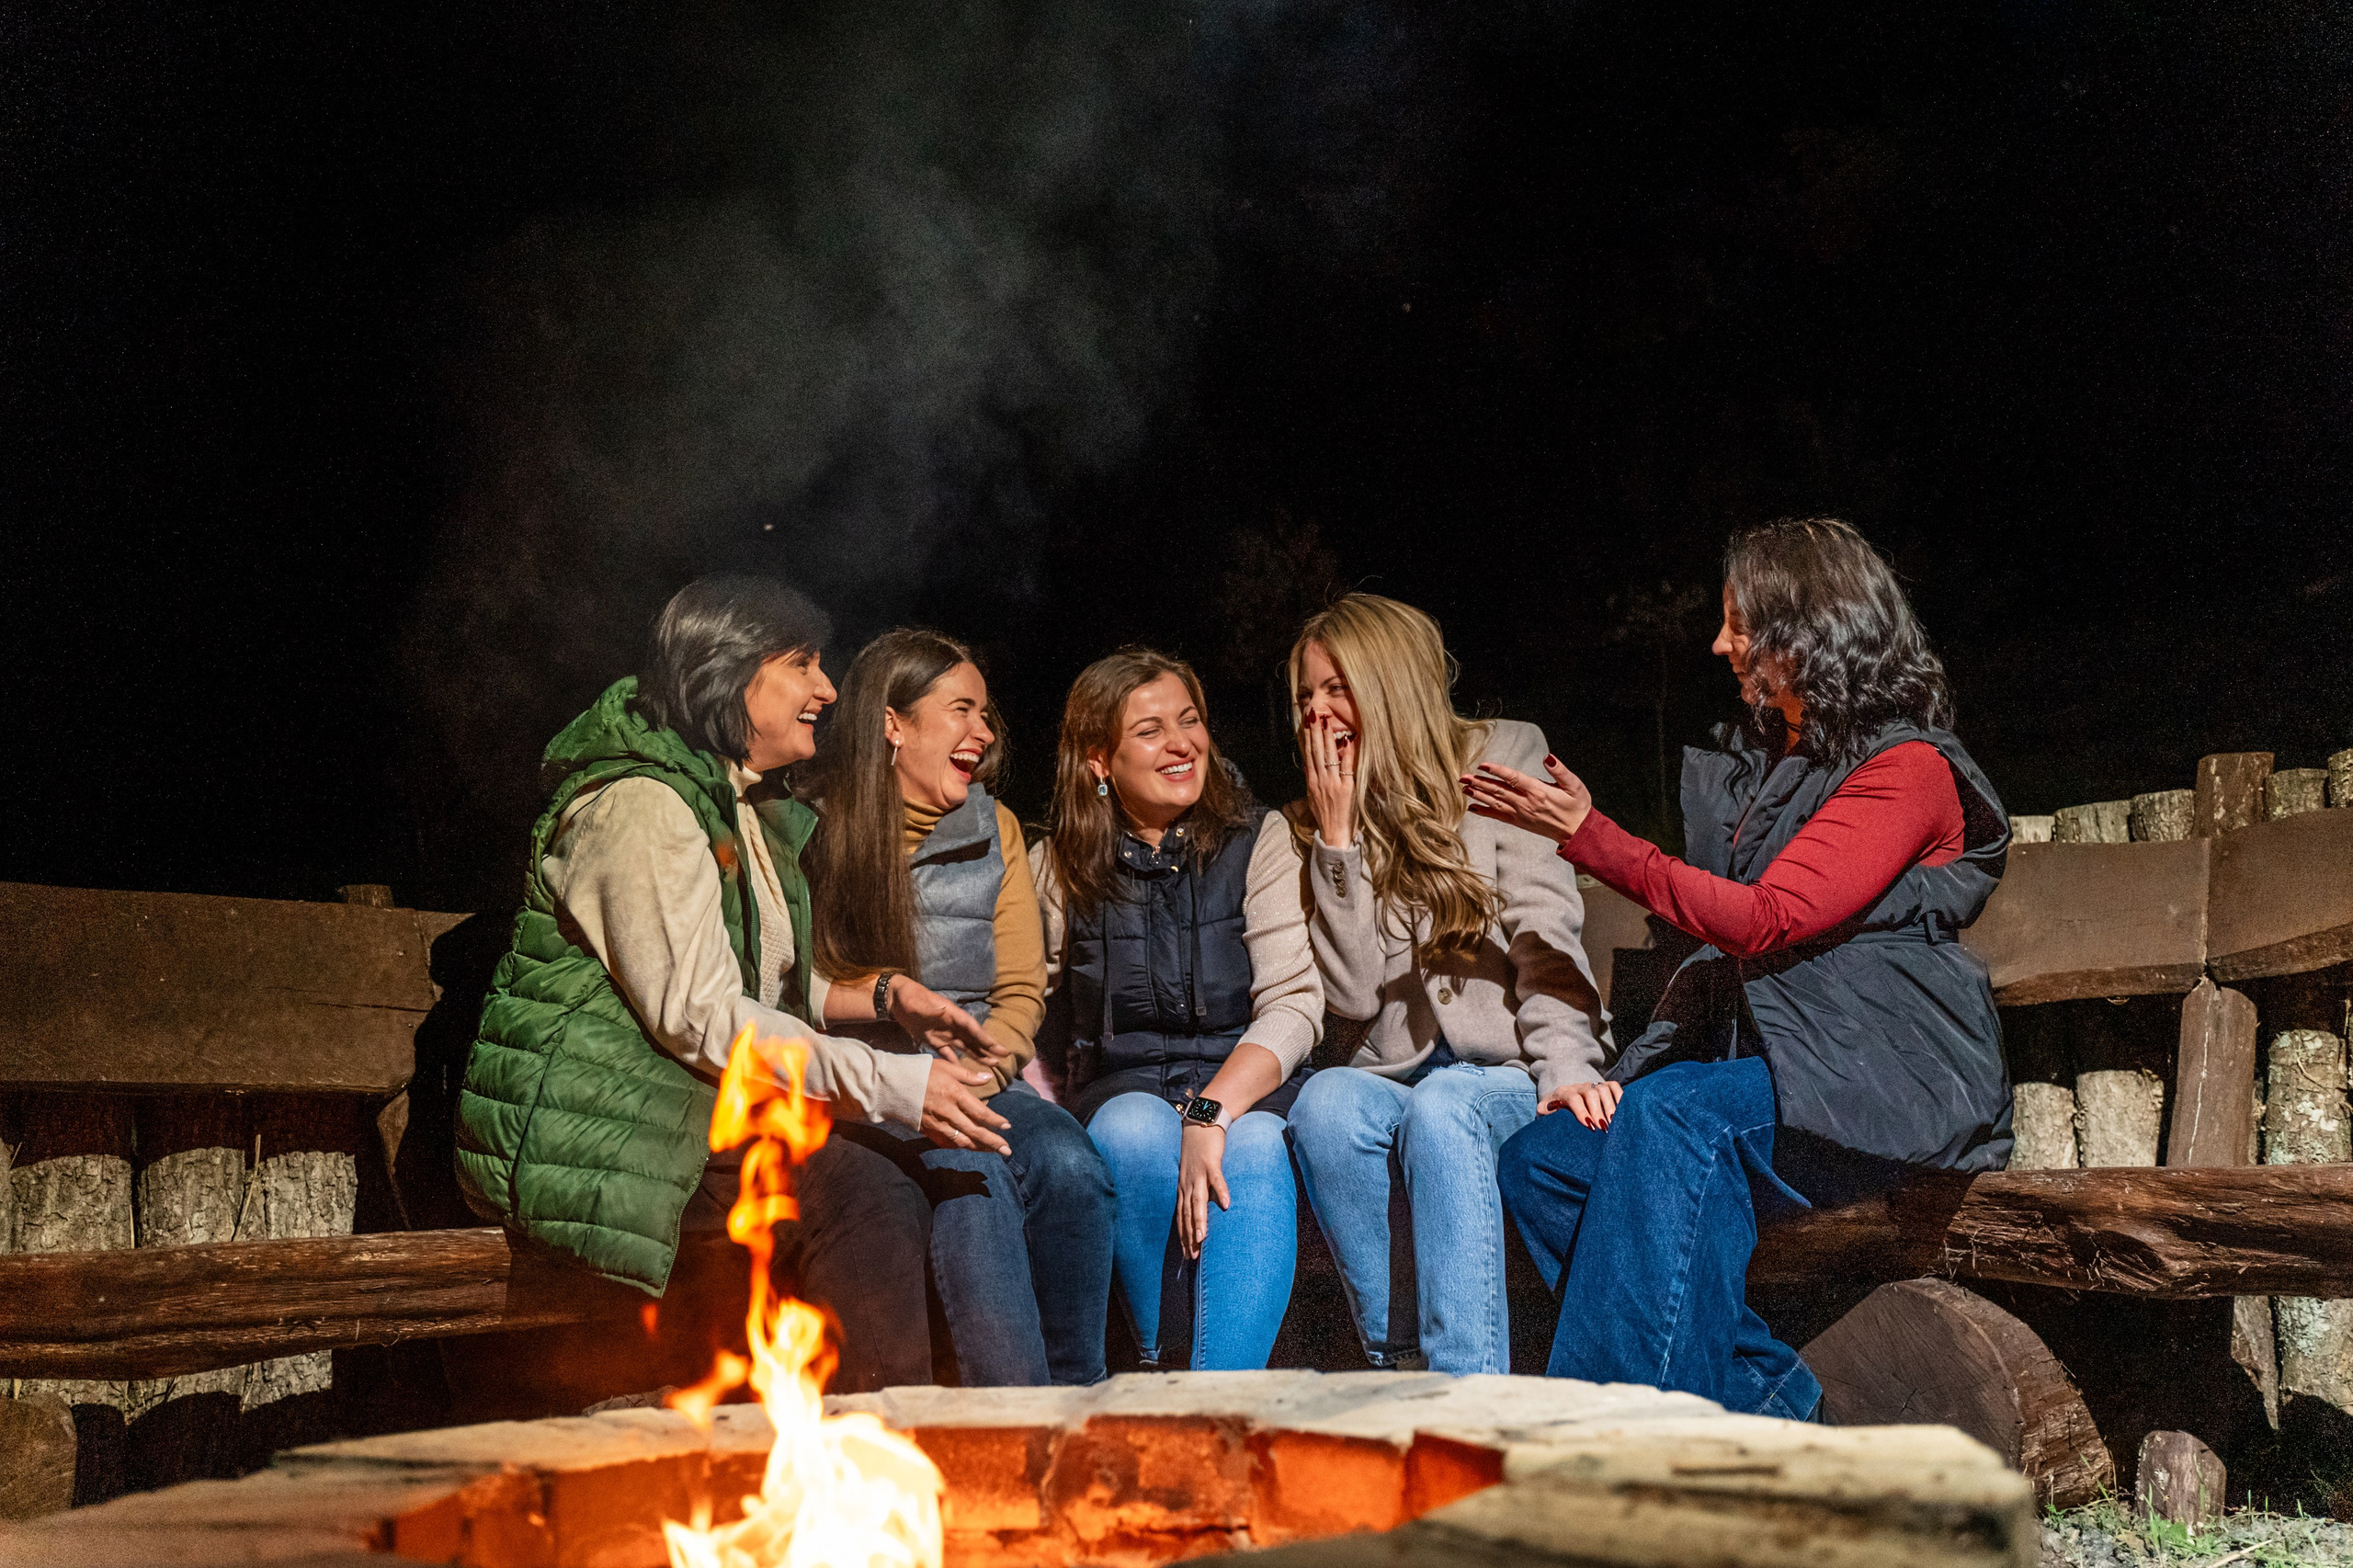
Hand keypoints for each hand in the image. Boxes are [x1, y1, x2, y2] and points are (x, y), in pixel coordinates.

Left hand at [889, 976, 1009, 1065]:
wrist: (897, 999)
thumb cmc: (910, 997)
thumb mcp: (920, 1002)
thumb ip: (931, 1008)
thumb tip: (943, 1010)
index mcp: (953, 1015)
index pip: (972, 1028)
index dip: (985, 1038)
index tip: (998, 1048)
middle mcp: (952, 1025)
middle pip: (974, 1039)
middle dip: (988, 1048)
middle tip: (1004, 1057)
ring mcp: (944, 1033)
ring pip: (965, 1047)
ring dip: (978, 1055)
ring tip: (992, 1064)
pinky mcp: (934, 1040)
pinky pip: (948, 1053)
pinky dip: (956, 1061)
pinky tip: (963, 1071)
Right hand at [921, 1057, 1012, 1154]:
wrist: (891, 1084)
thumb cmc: (919, 1071)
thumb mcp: (946, 1067)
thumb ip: (968, 1075)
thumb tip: (988, 1078)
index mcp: (954, 1094)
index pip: (980, 1112)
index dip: (995, 1121)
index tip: (1007, 1126)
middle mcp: (948, 1112)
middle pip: (974, 1131)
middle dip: (992, 1142)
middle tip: (1007, 1151)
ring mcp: (937, 1123)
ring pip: (961, 1141)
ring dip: (979, 1147)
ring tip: (993, 1152)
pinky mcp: (927, 1130)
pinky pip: (946, 1142)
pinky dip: (959, 1146)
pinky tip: (969, 1148)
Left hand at [1176, 1122, 1229, 1258]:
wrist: (1200, 1123)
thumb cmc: (1198, 1151)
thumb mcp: (1193, 1173)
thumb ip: (1196, 1190)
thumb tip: (1200, 1209)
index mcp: (1183, 1188)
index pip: (1181, 1217)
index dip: (1183, 1236)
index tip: (1187, 1255)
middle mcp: (1188, 1183)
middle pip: (1187, 1213)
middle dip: (1189, 1235)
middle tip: (1192, 1255)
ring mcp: (1198, 1173)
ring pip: (1198, 1200)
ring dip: (1200, 1220)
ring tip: (1203, 1238)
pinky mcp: (1211, 1162)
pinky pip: (1217, 1179)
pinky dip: (1221, 1191)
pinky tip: (1227, 1205)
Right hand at [1301, 712, 1355, 848]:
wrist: (1334, 833)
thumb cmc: (1325, 817)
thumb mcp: (1313, 798)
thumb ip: (1313, 781)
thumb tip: (1311, 766)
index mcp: (1312, 781)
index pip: (1307, 754)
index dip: (1307, 737)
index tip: (1306, 723)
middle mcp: (1320, 780)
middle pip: (1316, 751)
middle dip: (1315, 731)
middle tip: (1314, 714)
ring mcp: (1332, 783)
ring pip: (1328, 756)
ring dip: (1327, 737)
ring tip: (1326, 721)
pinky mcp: (1346, 788)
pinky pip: (1346, 767)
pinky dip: (1347, 753)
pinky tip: (1347, 740)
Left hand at [1460, 755, 1592, 844]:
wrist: (1577, 832)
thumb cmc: (1577, 806)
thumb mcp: (1575, 785)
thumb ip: (1560, 771)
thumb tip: (1547, 757)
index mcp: (1538, 791)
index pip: (1513, 778)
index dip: (1497, 770)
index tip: (1483, 764)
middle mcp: (1526, 803)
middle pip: (1498, 790)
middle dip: (1479, 782)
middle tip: (1462, 776)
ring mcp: (1521, 814)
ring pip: (1495, 803)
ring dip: (1478, 795)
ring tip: (1464, 788)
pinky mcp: (1519, 822)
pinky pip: (1498, 816)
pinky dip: (1484, 812)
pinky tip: (1472, 808)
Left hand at [1541, 1079, 1622, 1129]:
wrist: (1561, 1103)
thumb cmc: (1554, 1113)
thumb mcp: (1545, 1113)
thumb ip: (1544, 1112)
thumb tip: (1546, 1110)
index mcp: (1562, 1092)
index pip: (1573, 1098)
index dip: (1582, 1111)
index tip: (1590, 1127)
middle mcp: (1578, 1086)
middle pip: (1591, 1093)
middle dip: (1598, 1112)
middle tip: (1605, 1129)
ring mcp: (1591, 1085)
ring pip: (1603, 1089)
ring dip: (1610, 1107)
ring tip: (1614, 1124)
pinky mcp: (1603, 1086)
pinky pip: (1613, 1086)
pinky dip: (1620, 1097)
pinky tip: (1623, 1112)